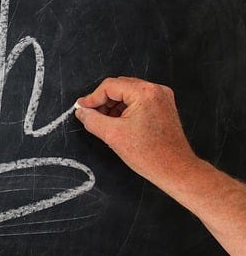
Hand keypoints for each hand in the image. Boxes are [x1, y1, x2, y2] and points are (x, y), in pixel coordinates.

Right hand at [75, 77, 197, 182]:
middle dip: (102, 101)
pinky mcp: (162, 108)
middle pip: (119, 87)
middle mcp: (156, 91)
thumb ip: (92, 119)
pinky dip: (124, 110)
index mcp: (145, 93)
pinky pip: (137, 102)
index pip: (110, 86)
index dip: (92, 98)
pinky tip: (117, 124)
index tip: (81, 109)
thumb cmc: (150, 155)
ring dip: (113, 106)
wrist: (175, 169)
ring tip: (104, 123)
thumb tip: (81, 111)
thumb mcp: (112, 135)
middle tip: (90, 116)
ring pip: (127, 94)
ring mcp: (161, 98)